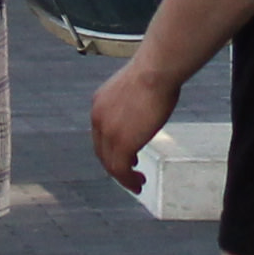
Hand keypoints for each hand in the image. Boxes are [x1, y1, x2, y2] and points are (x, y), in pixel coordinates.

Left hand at [89, 59, 182, 189]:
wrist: (155, 70)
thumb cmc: (154, 72)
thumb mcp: (135, 87)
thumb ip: (134, 101)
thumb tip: (147, 106)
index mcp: (100, 103)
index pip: (101, 133)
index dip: (112, 148)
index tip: (128, 156)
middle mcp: (98, 119)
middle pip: (102, 151)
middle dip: (116, 165)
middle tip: (131, 174)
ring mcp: (108, 133)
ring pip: (110, 164)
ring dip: (123, 177)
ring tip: (137, 183)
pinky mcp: (122, 144)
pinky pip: (120, 170)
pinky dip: (128, 180)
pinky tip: (138, 183)